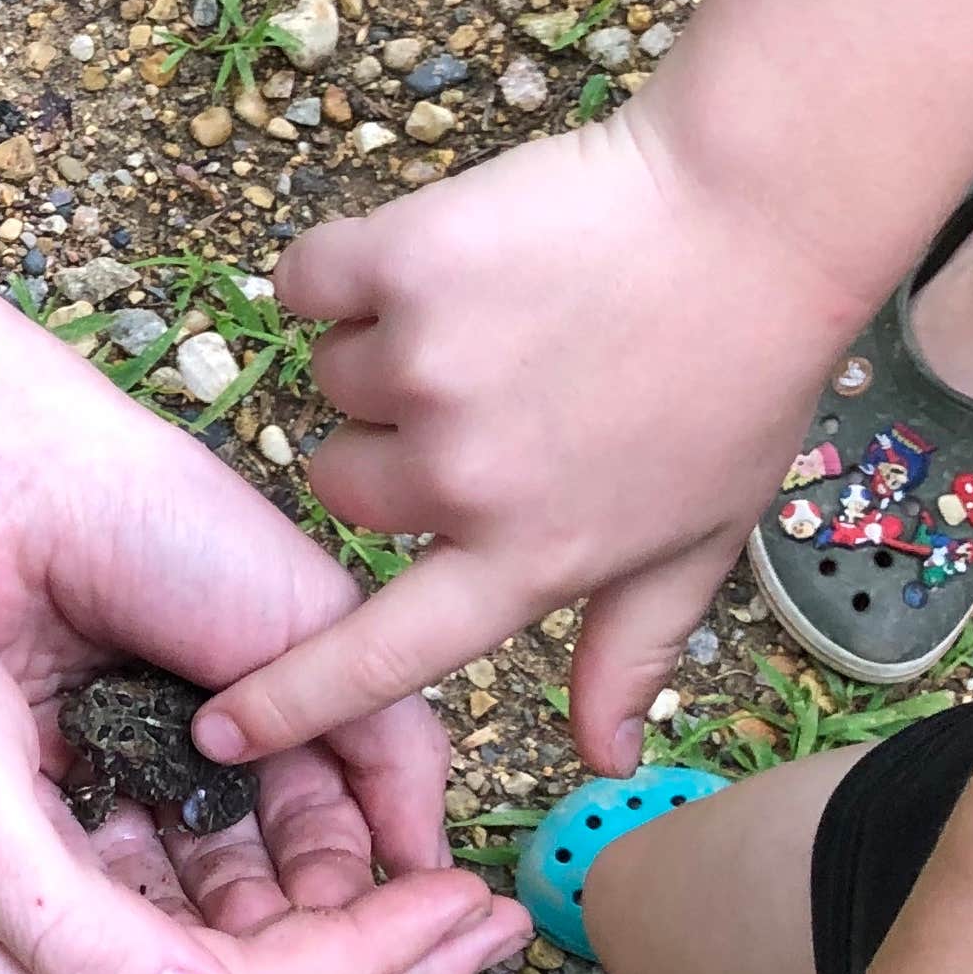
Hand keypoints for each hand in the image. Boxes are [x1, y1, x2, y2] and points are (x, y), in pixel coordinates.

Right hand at [0, 562, 530, 973]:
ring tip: (444, 885)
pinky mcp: (50, 884)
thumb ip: (82, 936)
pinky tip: (340, 851)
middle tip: (496, 921)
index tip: (472, 914)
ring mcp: (43, 949)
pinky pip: (190, 916)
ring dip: (338, 932)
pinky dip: (273, 888)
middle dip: (383, 973)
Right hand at [192, 104, 869, 773]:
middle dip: (387, 441)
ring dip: (385, 343)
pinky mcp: (401, 262)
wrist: (756, 213)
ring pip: (334, 374)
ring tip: (493, 309)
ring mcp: (425, 369)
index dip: (288, 700)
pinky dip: (345, 266)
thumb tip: (606, 760)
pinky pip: (309, 280)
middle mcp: (463, 482)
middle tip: (491, 386)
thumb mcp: (698, 539)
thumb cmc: (739, 378)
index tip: (216, 728)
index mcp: (526, 558)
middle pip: (342, 481)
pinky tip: (428, 253)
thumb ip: (629, 651)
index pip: (379, 658)